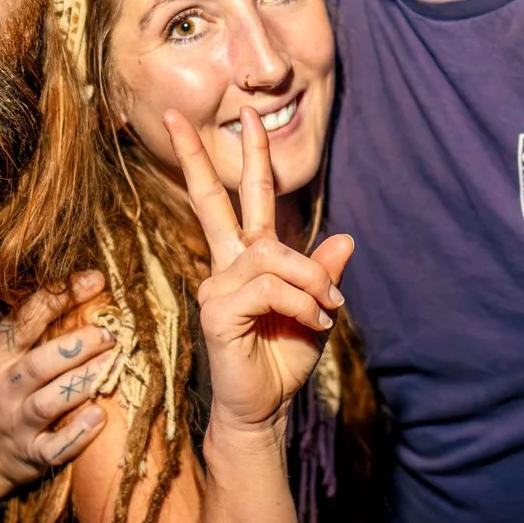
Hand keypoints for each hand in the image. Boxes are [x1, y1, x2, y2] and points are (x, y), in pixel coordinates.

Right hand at [0, 272, 116, 501]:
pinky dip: (79, 433)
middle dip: (78, 345)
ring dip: (85, 381)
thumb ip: (11, 325)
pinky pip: (56, 447)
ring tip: (114, 362)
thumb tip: (49, 281)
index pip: (24, 321)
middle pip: (41, 363)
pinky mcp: (31, 455)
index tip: (94, 279)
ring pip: (52, 401)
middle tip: (110, 333)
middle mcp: (4, 389)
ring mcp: (17, 424)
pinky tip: (100, 415)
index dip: (59, 297)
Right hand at [164, 107, 352, 442]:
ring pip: (272, 256)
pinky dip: (301, 301)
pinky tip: (314, 323)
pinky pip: (269, 287)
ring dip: (312, 282)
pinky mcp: (217, 311)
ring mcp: (216, 287)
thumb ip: (324, 275)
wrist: (264, 409)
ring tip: (327, 312)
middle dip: (201, 155)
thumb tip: (346, 238)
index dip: (244, 157)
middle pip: (213, 200)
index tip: (244, 115)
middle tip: (177, 114)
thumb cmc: (282, 360)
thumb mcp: (316, 311)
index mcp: (247, 259)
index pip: (242, 199)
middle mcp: (226, 265)